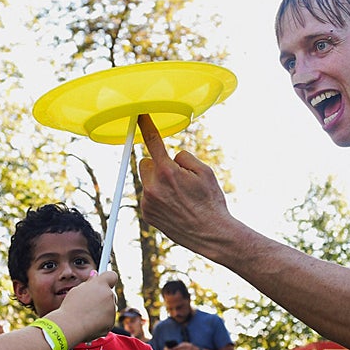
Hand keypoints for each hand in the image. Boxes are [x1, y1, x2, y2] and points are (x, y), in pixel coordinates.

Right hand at [52, 270, 117, 340]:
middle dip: (103, 296)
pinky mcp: (111, 321)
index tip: (104, 283)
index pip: (112, 276)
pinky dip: (102, 321)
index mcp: (100, 284)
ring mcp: (111, 308)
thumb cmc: (70, 307)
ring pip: (110, 307)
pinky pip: (109, 319)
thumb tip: (95, 274)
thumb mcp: (77, 290)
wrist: (69, 326)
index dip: (108, 279)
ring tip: (87, 314)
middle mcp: (109, 294)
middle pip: (110, 293)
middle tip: (89, 303)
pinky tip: (90, 322)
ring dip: (103, 309)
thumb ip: (89, 282)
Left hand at [137, 114, 234, 253]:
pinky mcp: (146, 214)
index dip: (146, 126)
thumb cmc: (210, 201)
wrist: (210, 234)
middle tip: (177, 178)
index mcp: (168, 172)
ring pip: (146, 181)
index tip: (139, 115)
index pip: (153, 142)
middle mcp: (153, 186)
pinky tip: (174, 207)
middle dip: (158, 166)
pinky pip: (147, 196)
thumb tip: (170, 156)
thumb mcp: (205, 172)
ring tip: (178, 197)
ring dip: (157, 182)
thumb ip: (184, 157)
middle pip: (145, 163)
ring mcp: (147, 202)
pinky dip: (157, 197)